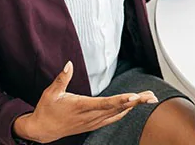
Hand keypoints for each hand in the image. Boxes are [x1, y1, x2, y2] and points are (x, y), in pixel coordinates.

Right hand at [13, 61, 157, 142]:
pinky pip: (113, 118)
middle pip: (117, 108)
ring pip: (118, 113)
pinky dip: (125, 111)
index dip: (121, 100)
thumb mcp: (51, 93)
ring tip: (149, 98)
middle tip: (151, 96)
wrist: (42, 130)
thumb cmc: (47, 110)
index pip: (105, 103)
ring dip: (134, 106)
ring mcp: (93, 121)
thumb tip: (69, 64)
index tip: (135, 97)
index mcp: (81, 106)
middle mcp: (90, 116)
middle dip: (136, 102)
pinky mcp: (93, 124)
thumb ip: (62, 78)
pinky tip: (133, 106)